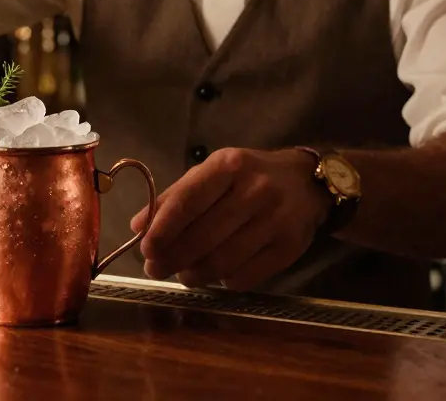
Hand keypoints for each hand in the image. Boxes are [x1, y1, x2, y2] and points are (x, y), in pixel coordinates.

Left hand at [129, 148, 331, 290]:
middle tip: (155, 268)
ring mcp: (276, 221)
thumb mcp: (212, 172)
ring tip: (183, 273)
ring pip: (222, 262)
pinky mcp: (290, 249)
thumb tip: (138, 227)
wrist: (307, 183)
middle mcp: (256, 191)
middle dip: (172, 258)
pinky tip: (216, 274)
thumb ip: (174, 197)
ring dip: (194, 274)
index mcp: (229, 166)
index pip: (188, 201)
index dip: (162, 229)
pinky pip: (245, 277)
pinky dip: (223, 281)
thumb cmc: (248, 176)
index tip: (144, 248)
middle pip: (203, 237)